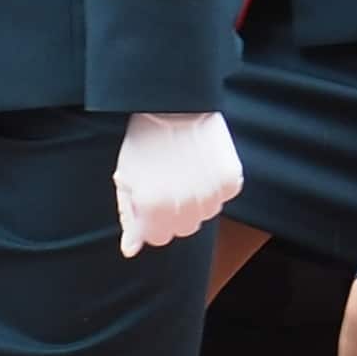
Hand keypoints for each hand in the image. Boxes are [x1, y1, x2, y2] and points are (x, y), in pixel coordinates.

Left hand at [112, 111, 242, 254]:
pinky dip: (216, 184)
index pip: (157, 238)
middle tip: (168, 182)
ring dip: (196, 200)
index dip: (150, 218)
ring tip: (186, 169)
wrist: (173, 104)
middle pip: (183, 230)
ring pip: (206, 215)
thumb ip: (128, 216)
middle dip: (174, 213)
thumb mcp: (126, 177)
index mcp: (153, 209)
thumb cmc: (143, 141)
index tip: (149, 198)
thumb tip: (130, 251)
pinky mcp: (231, 180)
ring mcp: (211, 195)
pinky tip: (203, 163)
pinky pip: (224, 195)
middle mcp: (184, 208)